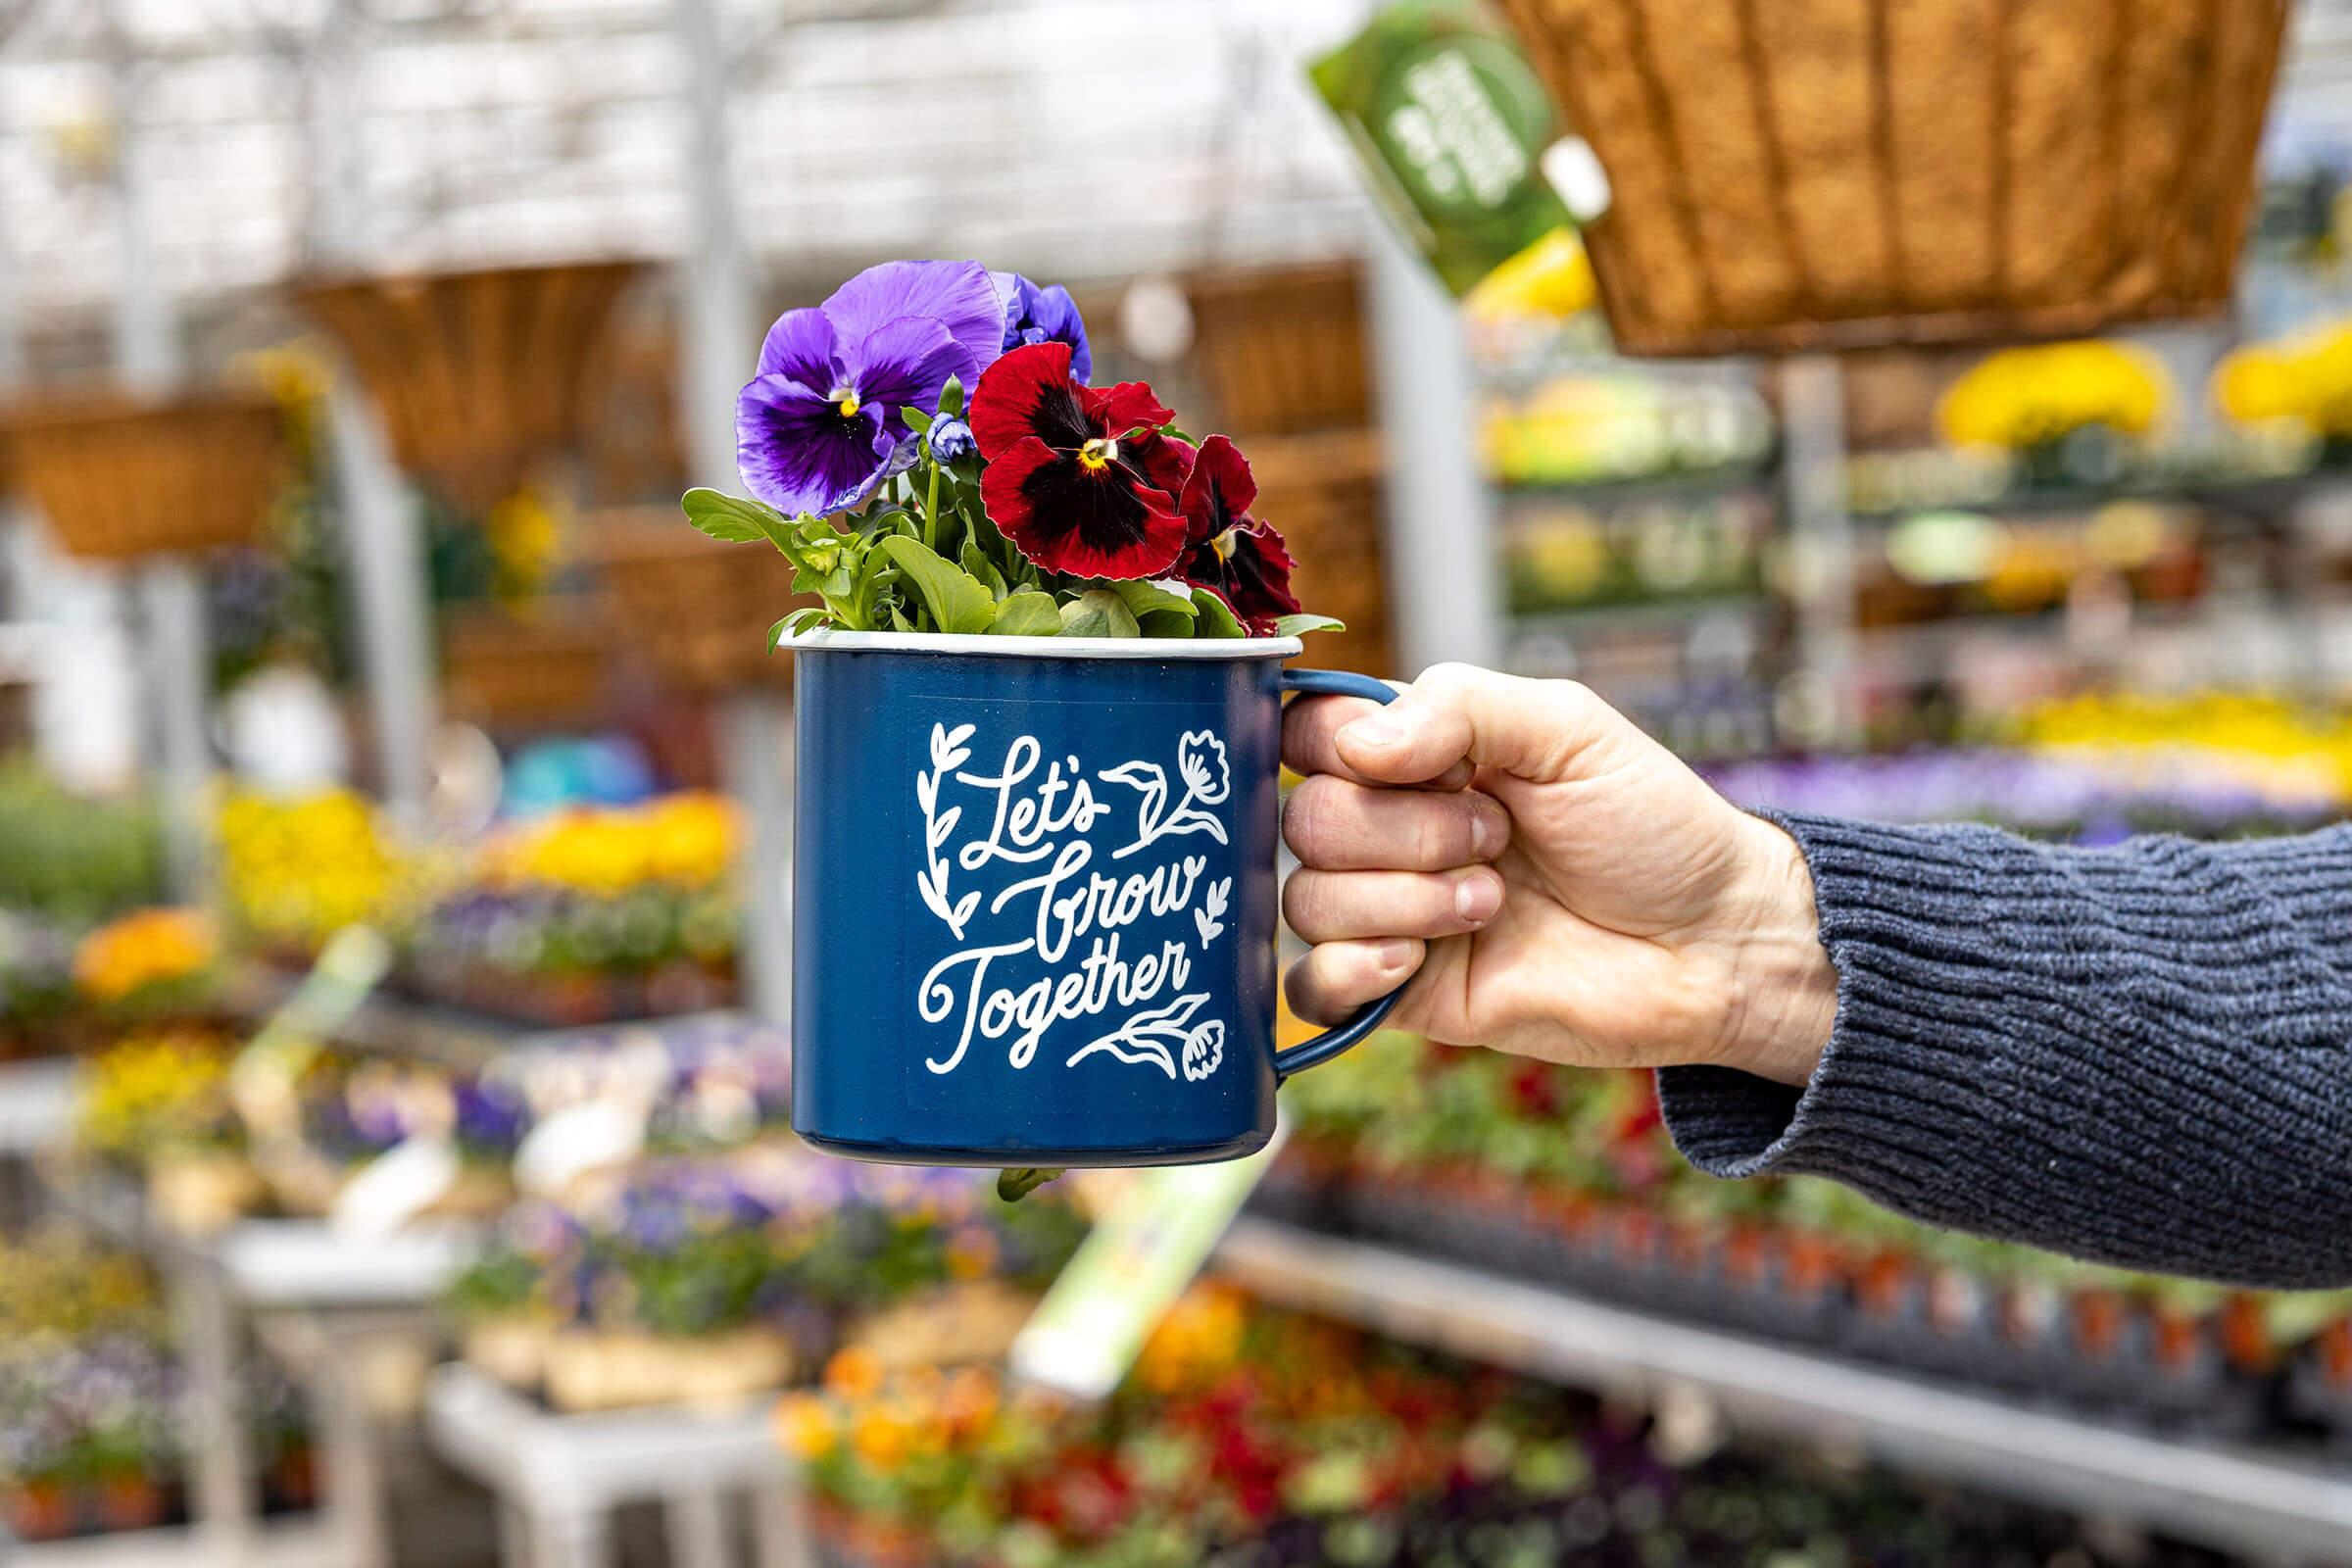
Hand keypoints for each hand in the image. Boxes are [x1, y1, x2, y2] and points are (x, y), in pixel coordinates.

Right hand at [1281, 665, 1835, 1085]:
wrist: (1713, 944)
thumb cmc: (1653, 828)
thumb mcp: (1568, 728)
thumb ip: (1459, 704)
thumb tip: (1353, 746)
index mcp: (1419, 755)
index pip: (1308, 732)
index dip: (1336, 743)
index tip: (1423, 763)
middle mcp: (1392, 831)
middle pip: (1305, 819)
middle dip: (1403, 830)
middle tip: (1497, 839)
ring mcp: (1394, 914)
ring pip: (1308, 900)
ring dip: (1403, 899)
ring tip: (1492, 904)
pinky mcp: (1406, 995)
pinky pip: (1312, 988)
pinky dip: (1348, 970)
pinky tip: (1417, 960)